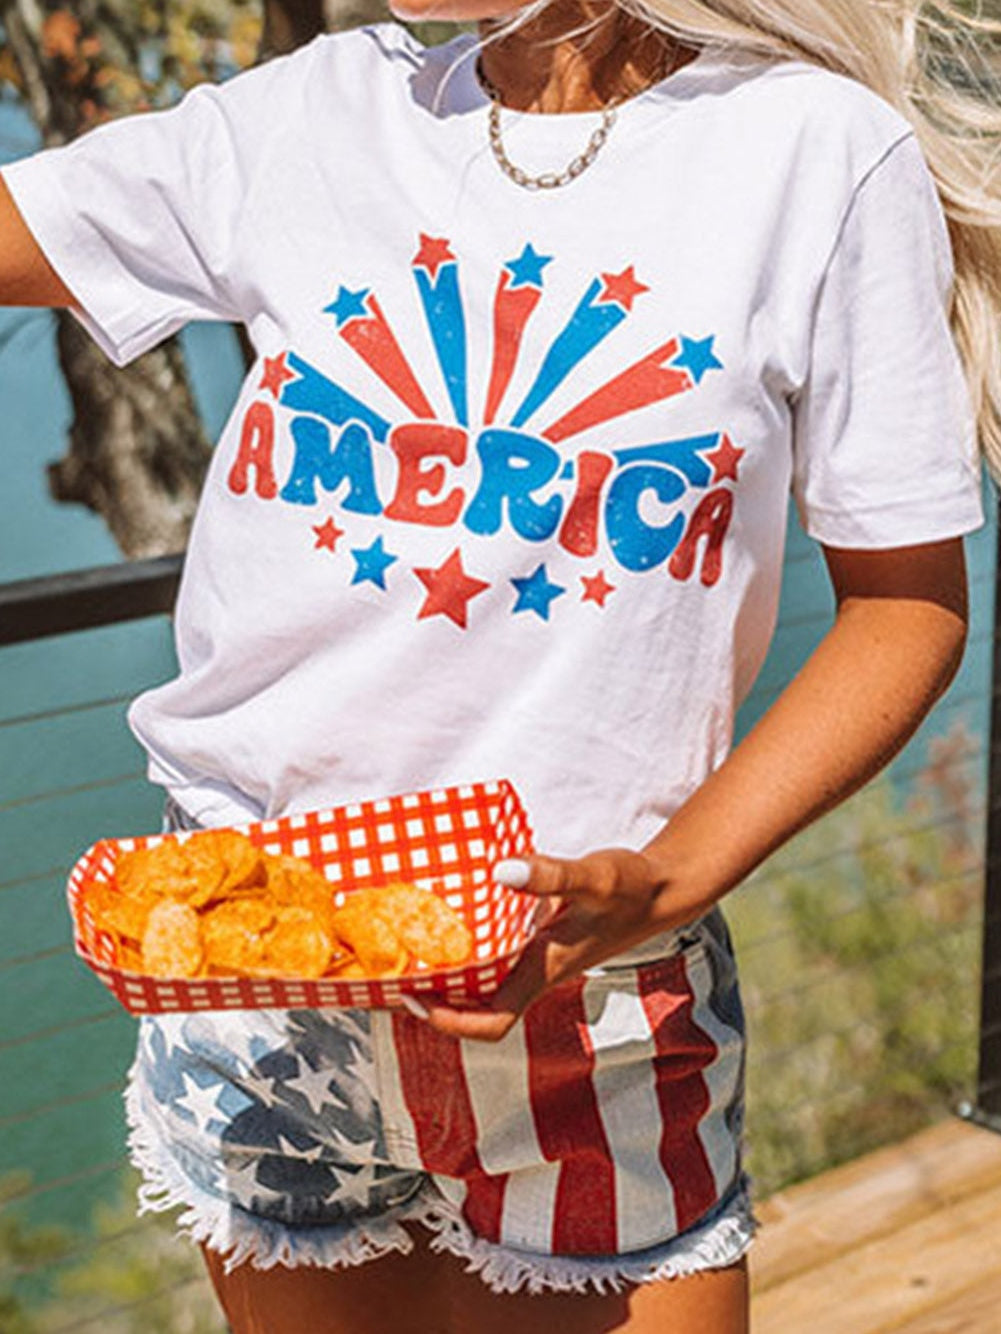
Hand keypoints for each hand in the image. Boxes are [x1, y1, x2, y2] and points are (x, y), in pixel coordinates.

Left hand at [409, 848, 691, 1042]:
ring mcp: (535, 956)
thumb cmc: (631, 888)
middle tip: (387, 971)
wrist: (662, 888)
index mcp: (543, 969)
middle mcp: (533, 970)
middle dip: (431, 996)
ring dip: (445, 970)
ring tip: (402, 944)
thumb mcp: (593, 878)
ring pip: (481, 980)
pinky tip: (446, 911)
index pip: (492, 1022)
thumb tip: (500, 872)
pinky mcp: (538, 936)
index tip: (413, 1002)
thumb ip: (550, 874)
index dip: (450, 1023)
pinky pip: (493, 951)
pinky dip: (467, 941)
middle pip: (474, 1007)